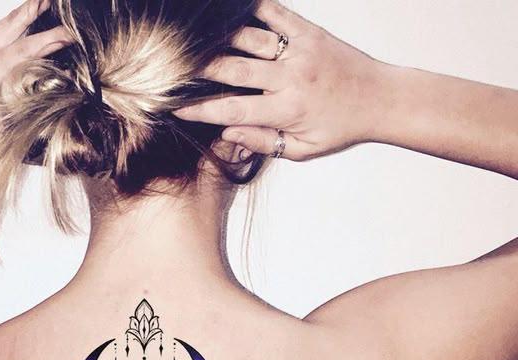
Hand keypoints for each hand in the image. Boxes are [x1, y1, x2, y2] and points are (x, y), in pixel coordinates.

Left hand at [0, 0, 73, 147]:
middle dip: (54, 40)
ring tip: (63, 6)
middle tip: (78, 36)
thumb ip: (24, 148)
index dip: (55, 81)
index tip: (78, 79)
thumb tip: (61, 157)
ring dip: (40, 13)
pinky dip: (28, 11)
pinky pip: (10, 21)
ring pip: (16, 25)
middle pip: (27, 49)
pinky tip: (44, 3)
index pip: (29, 87)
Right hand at [173, 0, 386, 160]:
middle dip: (200, 71)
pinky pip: (275, 14)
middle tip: (175, 71)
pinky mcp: (309, 31)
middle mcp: (291, 78)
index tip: (178, 108)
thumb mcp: (303, 149)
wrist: (380, 98)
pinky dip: (252, 10)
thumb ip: (265, 142)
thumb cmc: (340, 128)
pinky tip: (230, 14)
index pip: (233, 110)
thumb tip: (228, 134)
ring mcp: (300, 50)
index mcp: (287, 110)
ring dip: (219, 40)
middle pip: (233, 70)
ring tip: (195, 44)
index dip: (202, 110)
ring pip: (248, 39)